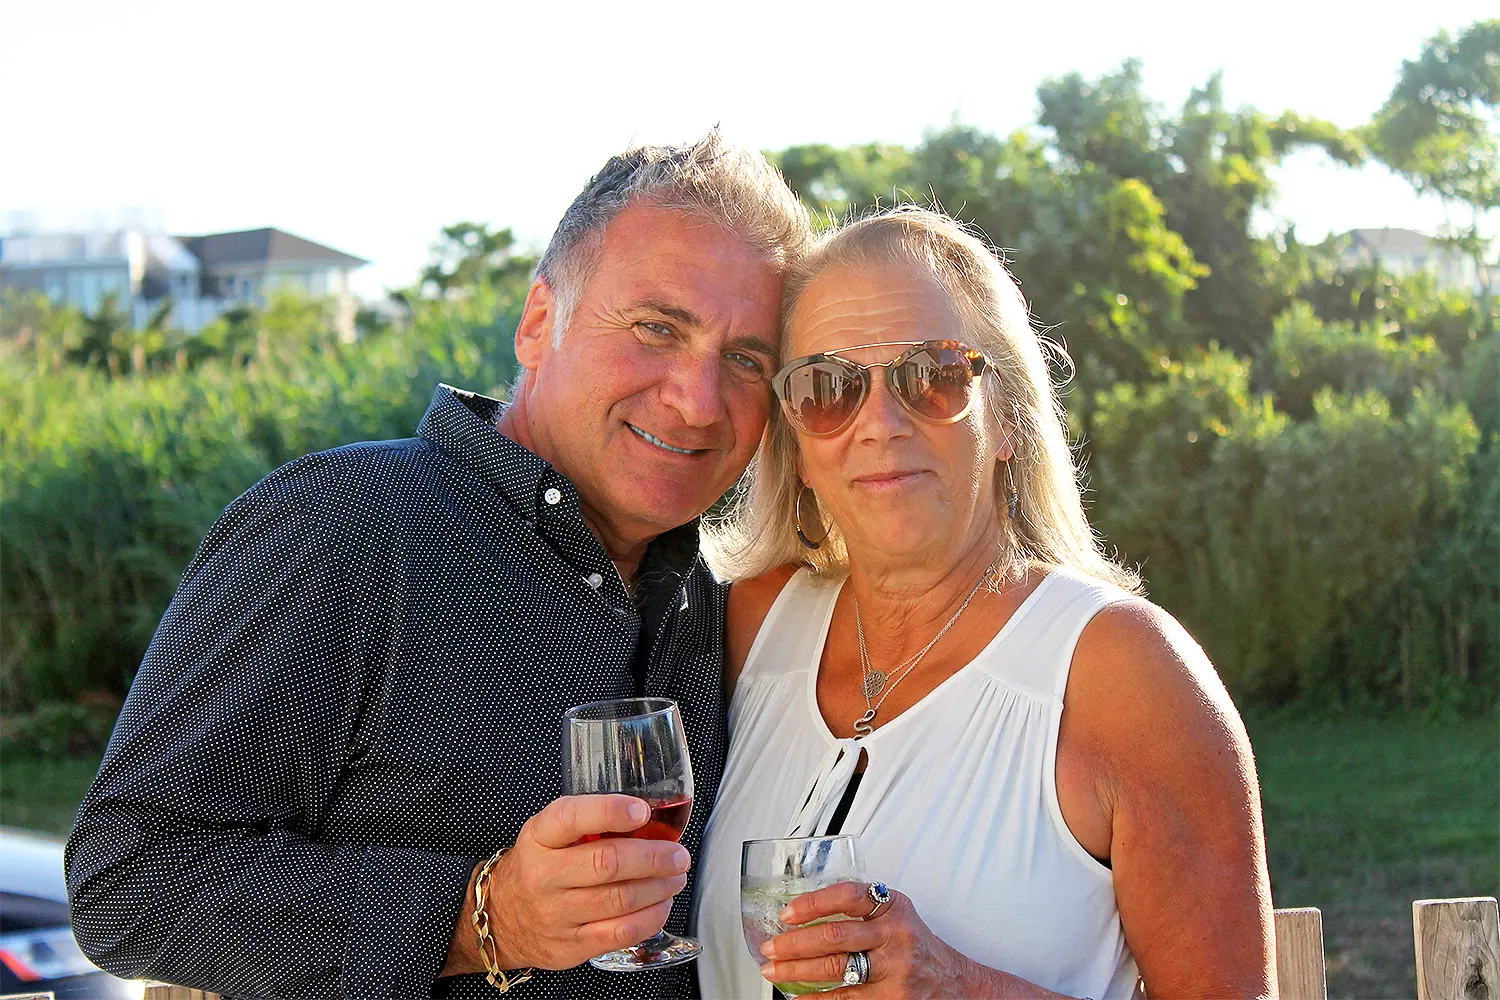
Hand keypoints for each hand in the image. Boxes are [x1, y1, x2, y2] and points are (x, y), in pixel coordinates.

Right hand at [483, 794, 691, 970]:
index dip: (611, 811)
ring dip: (659, 887)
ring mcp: (556, 913)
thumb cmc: (538, 866)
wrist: (500, 917)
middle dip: (654, 857)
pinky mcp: (570, 945)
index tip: (642, 811)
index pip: (572, 817)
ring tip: (675, 876)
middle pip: (607, 862)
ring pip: (620, 899)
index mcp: (539, 837)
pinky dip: (650, 917)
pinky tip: (661, 904)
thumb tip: (650, 816)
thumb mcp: (548, 833)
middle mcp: (544, 875)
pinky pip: (620, 932)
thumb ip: (588, 821)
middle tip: (678, 854)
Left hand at [758, 882, 977, 997]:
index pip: (848, 896)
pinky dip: (816, 999)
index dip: (813, 904)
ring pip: (836, 970)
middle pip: (835, 937)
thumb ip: (862, 909)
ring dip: (798, 972)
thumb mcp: (896, 915)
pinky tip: (799, 997)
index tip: (787, 913)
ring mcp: (895, 970)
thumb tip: (806, 913)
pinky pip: (845, 999)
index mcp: (893, 907)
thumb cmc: (915, 945)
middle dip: (795, 944)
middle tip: (771, 947)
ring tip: (775, 971)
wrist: (953, 983)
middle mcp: (896, 936)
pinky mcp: (891, 999)